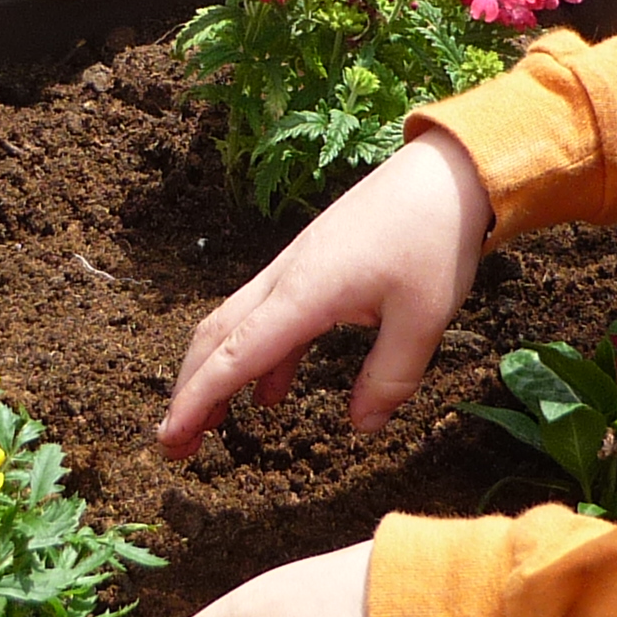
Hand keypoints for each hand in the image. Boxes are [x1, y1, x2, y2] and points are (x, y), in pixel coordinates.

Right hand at [159, 130, 491, 456]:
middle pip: (216, 338)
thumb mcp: (423, 319)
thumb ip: (389, 379)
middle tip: (177, 445)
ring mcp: (295, 269)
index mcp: (304, 293)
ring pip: (236, 326)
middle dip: (190, 392)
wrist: (445, 171)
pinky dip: (259, 359)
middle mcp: (286, 278)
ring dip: (217, 375)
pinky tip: (269, 394)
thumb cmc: (434, 238)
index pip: (235, 355)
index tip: (170, 439)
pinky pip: (269, 318)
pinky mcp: (313, 266)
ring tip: (212, 426)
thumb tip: (362, 427)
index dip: (198, 400)